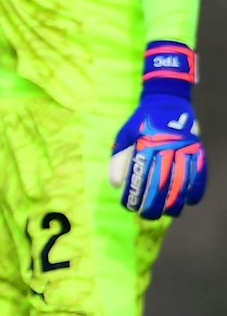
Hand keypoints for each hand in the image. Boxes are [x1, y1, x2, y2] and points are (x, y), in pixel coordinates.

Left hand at [110, 42, 205, 219]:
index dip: (134, 194)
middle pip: (161, 182)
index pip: (139, 175)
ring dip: (175, 202)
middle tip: (146, 216)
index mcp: (145, 143)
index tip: (129, 207)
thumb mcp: (124, 135)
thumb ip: (118, 159)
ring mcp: (185, 148)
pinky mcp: (197, 148)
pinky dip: (196, 188)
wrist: (167, 100)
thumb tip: (115, 185)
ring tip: (167, 214)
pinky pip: (200, 172)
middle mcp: (166, 146)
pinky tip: (190, 202)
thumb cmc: (141, 122)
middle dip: (153, 203)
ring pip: (182, 181)